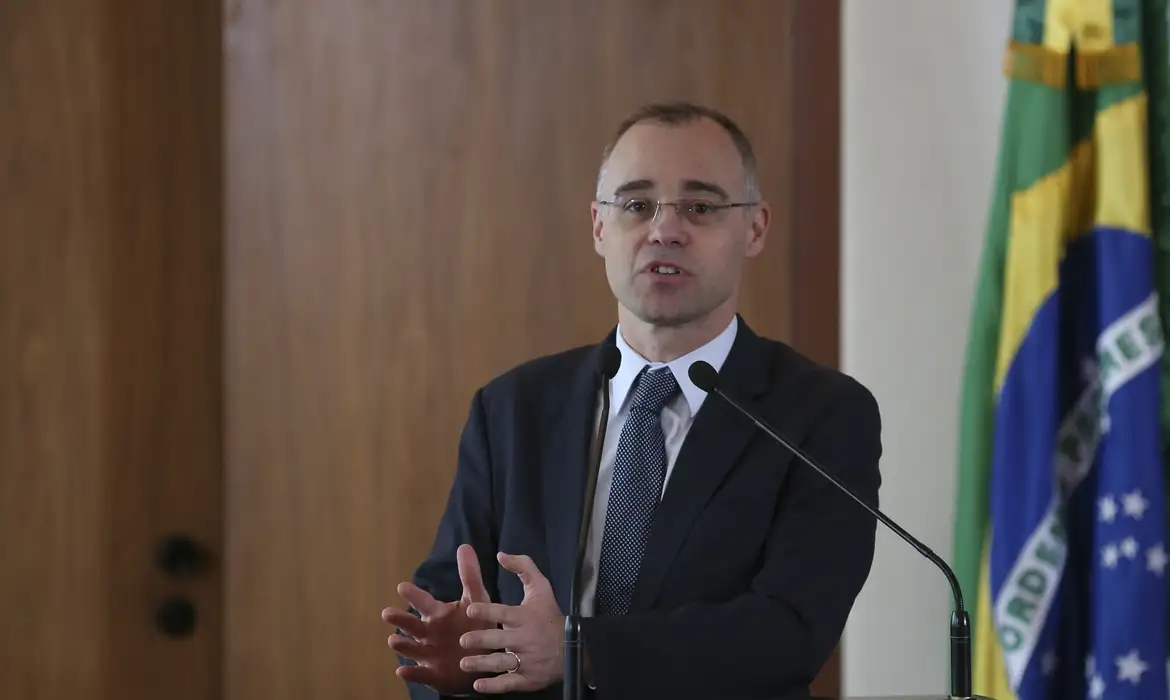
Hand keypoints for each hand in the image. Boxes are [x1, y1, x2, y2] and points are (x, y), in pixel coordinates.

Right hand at [382, 544, 496, 695]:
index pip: (424, 602)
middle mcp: (428, 633)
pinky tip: (402, 671)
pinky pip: (420, 674)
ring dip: (402, 645)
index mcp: (437, 615)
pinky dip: (412, 673)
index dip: (414, 595)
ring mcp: (428, 654)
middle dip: (400, 620)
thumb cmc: (476, 625)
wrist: (483, 660)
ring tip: (393, 640)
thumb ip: (470, 576)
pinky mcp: (433, 674)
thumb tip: (464, 546)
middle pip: (412, 625)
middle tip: (387, 613)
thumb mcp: (476, 600)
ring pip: (412, 649)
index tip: (402, 586)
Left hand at [458, 552, 564, 693]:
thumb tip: (501, 554)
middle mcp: (525, 639)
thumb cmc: (550, 615)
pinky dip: (493, 686)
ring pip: (501, 663)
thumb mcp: (541, 587)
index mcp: (525, 617)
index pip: (504, 613)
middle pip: (500, 640)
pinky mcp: (528, 678)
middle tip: (463, 641)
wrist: (572, 647)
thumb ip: (523, 567)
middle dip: (481, 640)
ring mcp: (527, 661)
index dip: (487, 612)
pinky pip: (508, 683)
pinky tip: (478, 685)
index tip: (470, 610)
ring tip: (464, 664)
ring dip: (482, 664)